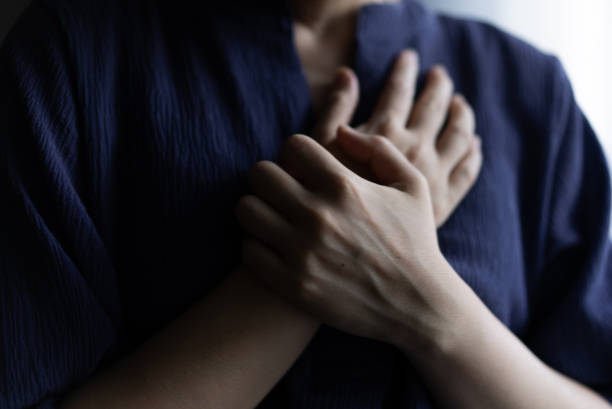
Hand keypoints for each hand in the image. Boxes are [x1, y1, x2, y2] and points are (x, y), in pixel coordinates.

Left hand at [235, 133, 469, 352]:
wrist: (417, 306)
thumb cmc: (416, 242)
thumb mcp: (413, 186)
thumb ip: (378, 149)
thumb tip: (339, 130)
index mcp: (345, 186)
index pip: (292, 146)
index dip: (295, 152)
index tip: (300, 167)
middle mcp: (319, 215)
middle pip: (260, 174)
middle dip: (269, 177)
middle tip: (280, 189)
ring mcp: (303, 251)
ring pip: (246, 209)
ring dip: (257, 209)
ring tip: (273, 216)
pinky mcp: (292, 284)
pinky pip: (248, 250)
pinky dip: (256, 244)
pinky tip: (274, 246)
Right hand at [313, 50, 481, 226]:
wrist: (346, 247)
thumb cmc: (323, 198)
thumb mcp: (320, 148)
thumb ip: (335, 109)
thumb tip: (346, 74)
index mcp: (385, 133)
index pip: (399, 90)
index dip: (403, 71)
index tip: (408, 58)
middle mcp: (416, 149)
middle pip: (434, 106)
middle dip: (437, 85)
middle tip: (439, 75)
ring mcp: (434, 175)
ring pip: (459, 135)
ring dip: (462, 114)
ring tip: (460, 103)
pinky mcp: (444, 202)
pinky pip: (467, 171)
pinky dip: (473, 154)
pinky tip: (473, 145)